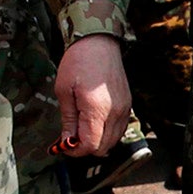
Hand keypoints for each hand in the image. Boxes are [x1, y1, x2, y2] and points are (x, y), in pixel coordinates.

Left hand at [53, 35, 131, 157]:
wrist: (100, 42)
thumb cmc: (79, 61)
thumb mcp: (64, 90)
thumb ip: (68, 119)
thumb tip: (67, 141)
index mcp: (97, 108)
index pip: (90, 145)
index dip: (75, 150)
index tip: (64, 145)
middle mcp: (115, 112)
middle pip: (103, 148)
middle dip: (85, 148)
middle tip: (70, 138)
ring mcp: (124, 109)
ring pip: (113, 141)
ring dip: (97, 141)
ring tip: (81, 129)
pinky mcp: (128, 105)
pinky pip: (119, 130)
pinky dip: (107, 133)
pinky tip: (94, 123)